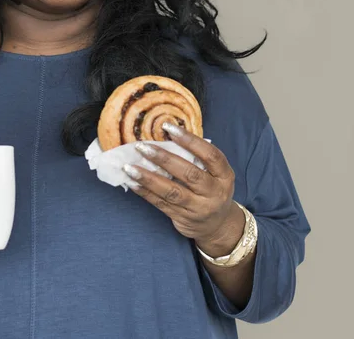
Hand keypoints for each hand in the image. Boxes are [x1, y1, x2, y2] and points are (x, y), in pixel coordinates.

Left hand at [122, 123, 235, 246]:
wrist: (217, 225)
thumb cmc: (210, 189)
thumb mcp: (214, 173)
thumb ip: (196, 157)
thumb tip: (165, 134)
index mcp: (224, 176)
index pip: (210, 155)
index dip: (190, 140)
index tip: (167, 127)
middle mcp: (214, 193)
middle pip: (189, 174)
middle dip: (163, 159)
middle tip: (142, 147)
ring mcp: (199, 208)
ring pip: (172, 192)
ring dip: (148, 178)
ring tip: (129, 167)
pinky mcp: (183, 218)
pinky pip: (161, 204)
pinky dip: (145, 192)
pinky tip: (132, 182)